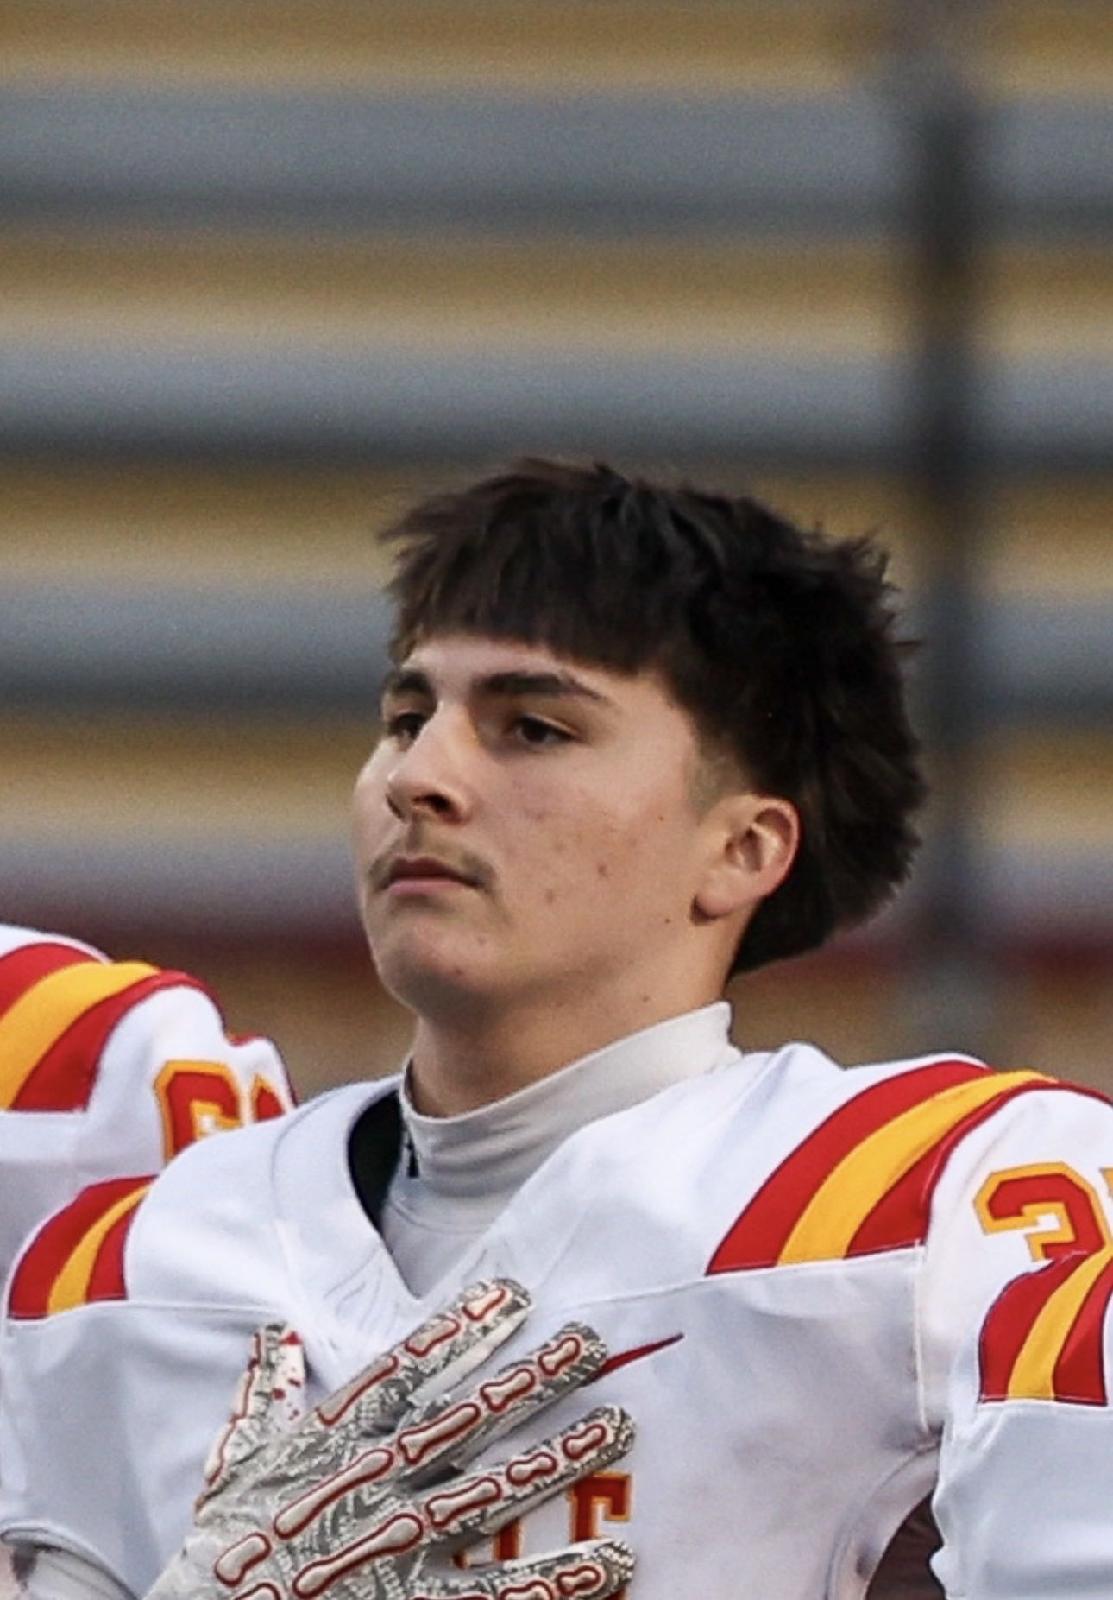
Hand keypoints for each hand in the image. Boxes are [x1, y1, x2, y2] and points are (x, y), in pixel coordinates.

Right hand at [146, 1280, 634, 1599]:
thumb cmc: (220, 1550)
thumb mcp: (232, 1464)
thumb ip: (261, 1398)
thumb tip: (271, 1336)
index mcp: (330, 1442)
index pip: (406, 1369)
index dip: (462, 1328)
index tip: (514, 1293)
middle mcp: (371, 1484)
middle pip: (465, 1419)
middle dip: (531, 1378)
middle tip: (591, 1341)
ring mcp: (395, 1550)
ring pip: (491, 1493)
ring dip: (559, 1458)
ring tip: (618, 1425)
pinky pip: (494, 1594)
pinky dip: (555, 1580)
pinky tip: (610, 1560)